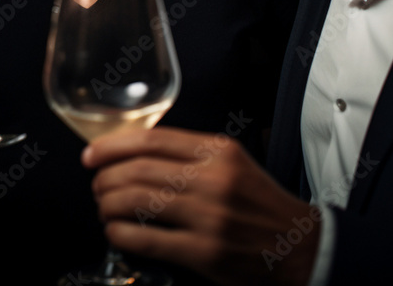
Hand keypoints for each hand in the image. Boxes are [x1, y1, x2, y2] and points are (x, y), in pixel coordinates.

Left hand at [82, 127, 318, 285]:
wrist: (300, 247)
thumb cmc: (261, 204)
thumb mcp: (233, 162)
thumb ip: (191, 153)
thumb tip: (136, 151)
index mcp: (218, 151)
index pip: (151, 139)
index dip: (113, 146)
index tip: (92, 154)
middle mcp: (213, 179)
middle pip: (138, 169)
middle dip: (105, 178)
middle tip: (97, 185)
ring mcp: (209, 216)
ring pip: (136, 201)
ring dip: (108, 204)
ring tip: (104, 207)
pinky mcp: (205, 252)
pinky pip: (146, 239)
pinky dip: (120, 234)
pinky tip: (116, 231)